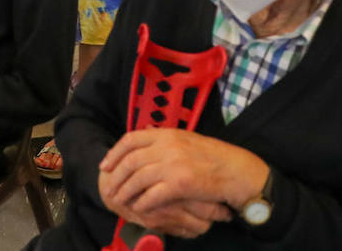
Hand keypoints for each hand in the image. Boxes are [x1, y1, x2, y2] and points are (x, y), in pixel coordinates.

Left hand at [98, 129, 263, 235]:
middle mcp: (168, 145)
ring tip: (119, 201)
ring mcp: (173, 164)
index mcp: (167, 133)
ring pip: (137, 178)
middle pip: (130, 160)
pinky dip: (142, 203)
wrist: (236, 171)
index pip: (131, 139)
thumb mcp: (186, 140)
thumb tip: (142, 144)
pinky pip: (152, 195)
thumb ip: (164, 141)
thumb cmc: (213, 157)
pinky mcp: (180, 183)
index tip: (105, 166)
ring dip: (125, 191)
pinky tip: (138, 208)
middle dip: (115, 176)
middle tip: (108, 189)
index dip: (114, 153)